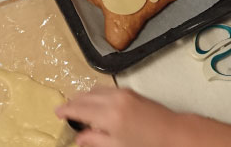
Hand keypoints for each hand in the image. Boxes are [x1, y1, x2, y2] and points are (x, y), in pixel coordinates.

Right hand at [55, 87, 182, 146]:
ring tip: (79, 108)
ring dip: (84, 97)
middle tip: (65, 111)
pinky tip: (95, 104)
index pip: (79, 108)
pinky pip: (105, 89)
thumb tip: (79, 138)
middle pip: (85, 96)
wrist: (173, 133)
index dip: (66, 110)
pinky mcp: (129, 91)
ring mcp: (123, 92)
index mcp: (109, 115)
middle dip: (73, 102)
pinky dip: (96, 94)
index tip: (57, 112)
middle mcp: (114, 99)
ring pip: (95, 90)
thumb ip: (95, 141)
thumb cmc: (147, 144)